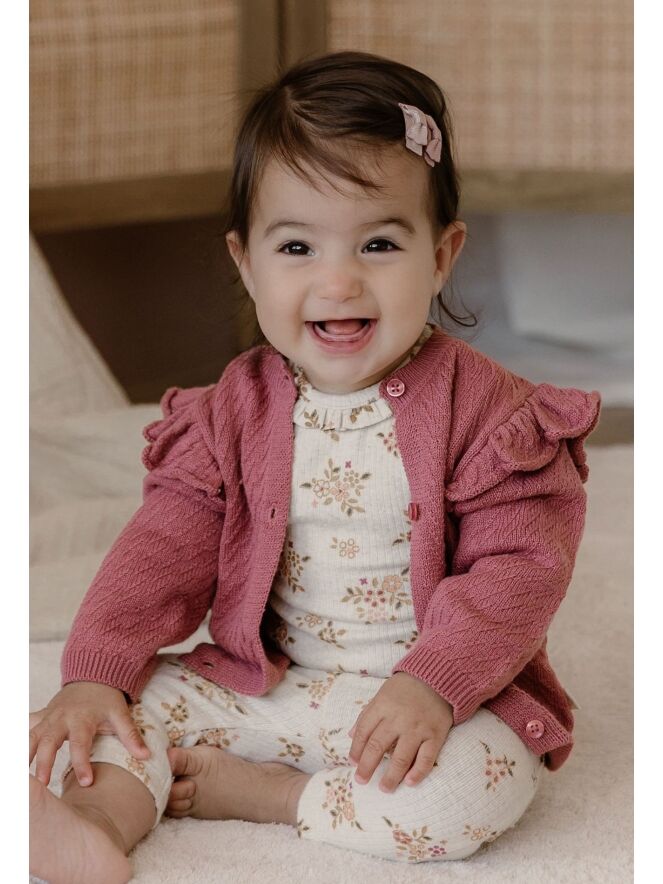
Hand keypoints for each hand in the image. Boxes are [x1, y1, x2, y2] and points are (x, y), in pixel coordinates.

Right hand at [29, 682, 150, 787]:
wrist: (93, 676)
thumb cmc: (106, 700)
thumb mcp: (121, 714)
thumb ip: (131, 736)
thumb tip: (147, 757)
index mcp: (82, 719)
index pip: (81, 744)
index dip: (82, 763)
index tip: (86, 782)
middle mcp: (62, 718)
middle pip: (49, 741)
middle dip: (44, 762)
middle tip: (43, 784)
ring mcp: (49, 717)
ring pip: (31, 735)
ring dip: (25, 754)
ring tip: (22, 778)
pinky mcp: (41, 716)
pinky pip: (26, 725)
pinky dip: (18, 738)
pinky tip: (15, 757)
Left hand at [347, 672, 452, 791]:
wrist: (438, 678)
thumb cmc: (406, 688)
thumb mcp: (382, 694)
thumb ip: (367, 714)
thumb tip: (351, 736)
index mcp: (382, 706)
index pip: (364, 731)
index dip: (356, 749)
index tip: (352, 763)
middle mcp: (398, 719)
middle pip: (377, 746)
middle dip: (367, 767)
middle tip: (361, 781)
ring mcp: (417, 728)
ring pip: (401, 757)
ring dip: (391, 776)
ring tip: (384, 788)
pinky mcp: (435, 735)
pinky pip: (426, 758)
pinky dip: (418, 772)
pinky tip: (409, 783)